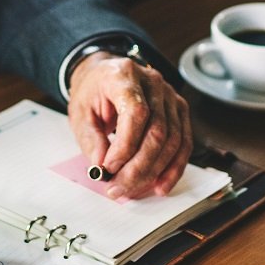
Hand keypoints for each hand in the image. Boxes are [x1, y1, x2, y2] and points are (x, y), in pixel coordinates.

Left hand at [67, 51, 192, 198]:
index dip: (125, 146)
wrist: (104, 76)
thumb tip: (103, 168)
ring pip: (173, 141)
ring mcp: (170, 96)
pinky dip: (173, 168)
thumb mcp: (80, 114)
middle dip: (138, 167)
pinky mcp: (179, 110)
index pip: (135, 113)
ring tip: (133, 189)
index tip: (109, 167)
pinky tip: (161, 184)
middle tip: (118, 188)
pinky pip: (184, 143)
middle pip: (157, 132)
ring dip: (154, 172)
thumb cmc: (93, 92)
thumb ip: (91, 140)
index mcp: (125, 76)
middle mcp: (153, 82)